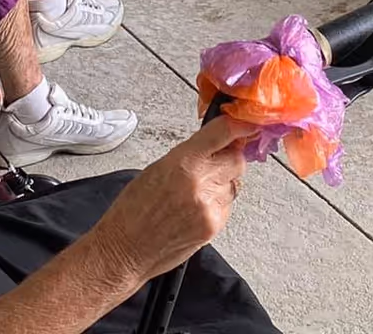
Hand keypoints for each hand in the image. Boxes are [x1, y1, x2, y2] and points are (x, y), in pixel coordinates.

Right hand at [91, 117, 249, 283]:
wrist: (125, 248)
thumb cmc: (133, 210)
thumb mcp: (157, 168)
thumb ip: (190, 155)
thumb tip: (214, 145)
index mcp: (182, 162)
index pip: (223, 133)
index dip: (239, 126)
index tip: (246, 124)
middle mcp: (199, 183)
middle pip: (237, 159)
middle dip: (230, 158)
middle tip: (215, 162)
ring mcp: (209, 207)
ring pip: (234, 184)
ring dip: (221, 183)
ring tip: (195, 194)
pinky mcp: (213, 227)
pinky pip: (227, 206)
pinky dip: (217, 205)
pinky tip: (195, 211)